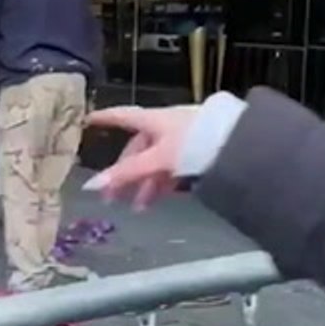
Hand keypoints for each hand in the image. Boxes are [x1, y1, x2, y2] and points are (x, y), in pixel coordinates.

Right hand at [82, 105, 198, 209]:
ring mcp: (182, 139)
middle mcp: (166, 126)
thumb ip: (127, 173)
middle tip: (114, 198)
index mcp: (153, 120)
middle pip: (138, 149)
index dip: (105, 118)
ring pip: (156, 161)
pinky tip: (162, 199)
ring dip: (145, 184)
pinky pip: (172, 167)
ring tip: (140, 209)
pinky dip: (164, 182)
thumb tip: (93, 185)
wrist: (236, 145)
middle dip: (126, 174)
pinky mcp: (197, 152)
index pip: (122, 116)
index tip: (88, 120)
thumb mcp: (156, 159)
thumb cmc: (193, 142)